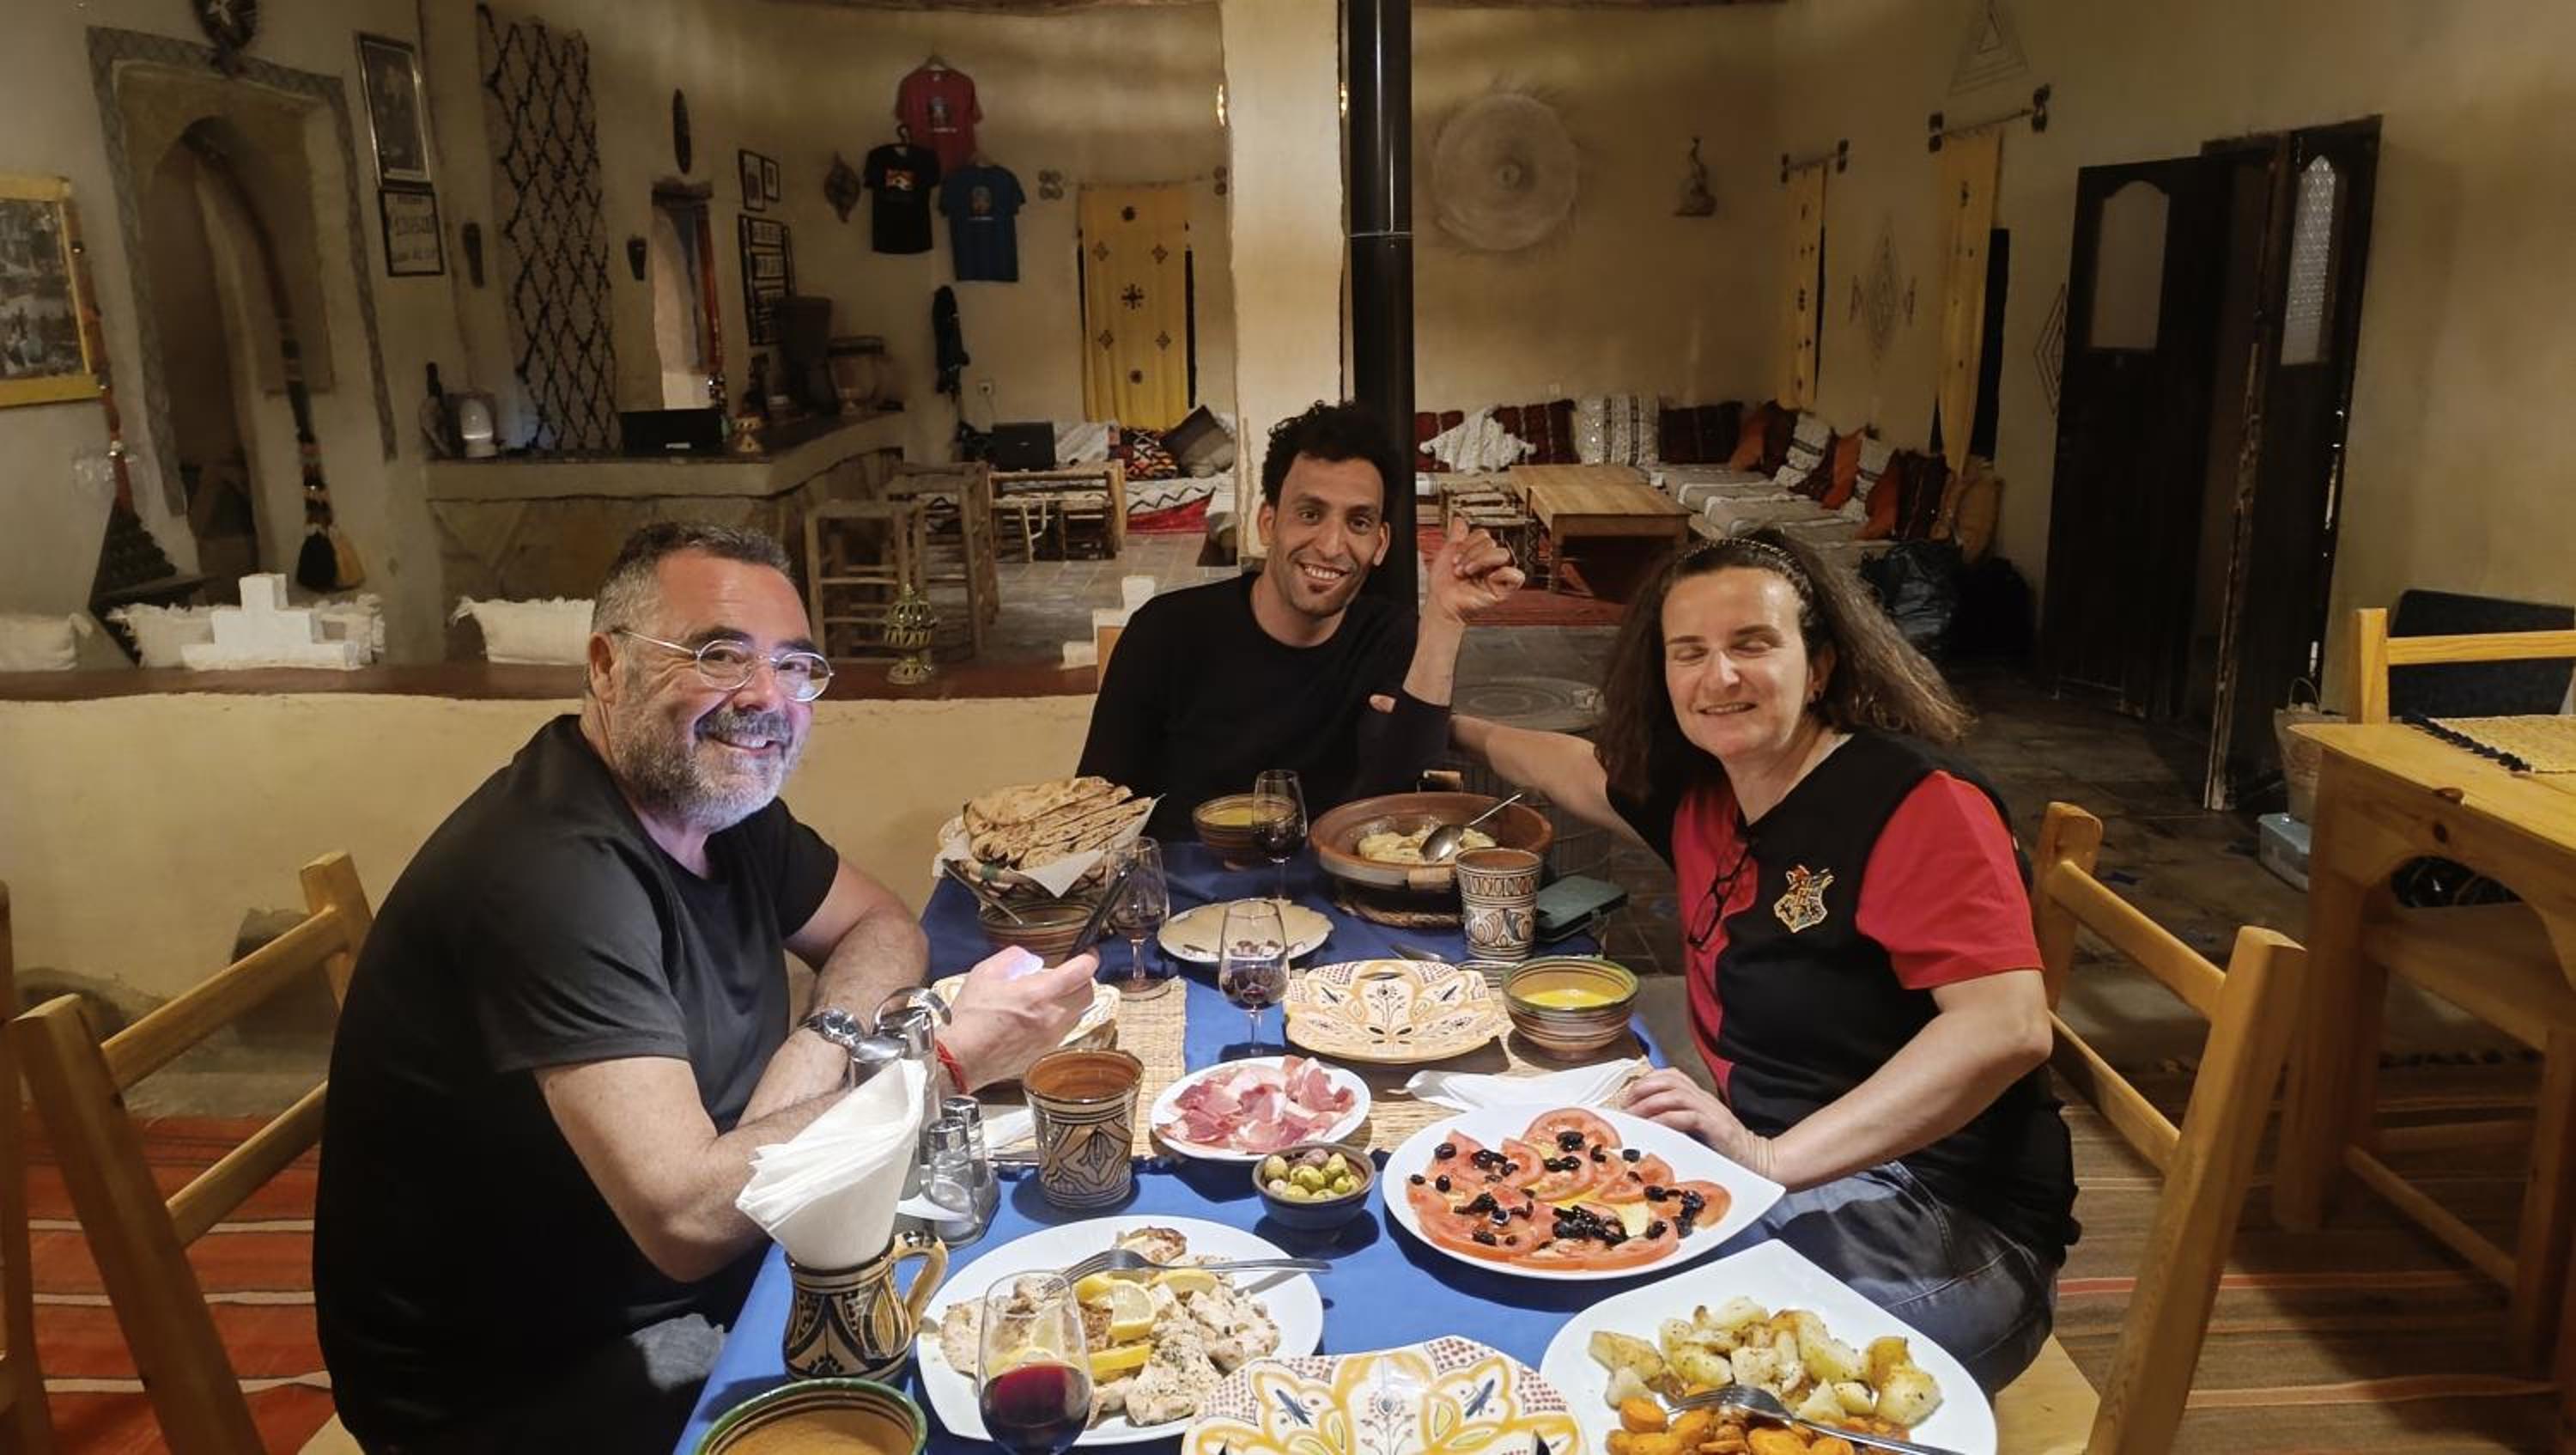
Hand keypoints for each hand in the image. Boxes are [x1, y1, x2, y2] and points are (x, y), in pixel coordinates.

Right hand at [939, 948, 1099, 1090]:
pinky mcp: (1045, 1052)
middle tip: (1066, 974)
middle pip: (1088, 994)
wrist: (962, 1058)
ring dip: (1071, 1001)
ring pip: (1078, 1013)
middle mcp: (1053, 1017)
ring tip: (1047, 996)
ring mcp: (1052, 1037)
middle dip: (1082, 980)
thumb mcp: (985, 974)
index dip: (1089, 959)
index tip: (1087, 954)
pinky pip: (1064, 1030)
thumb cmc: (970, 1018)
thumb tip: (1030, 959)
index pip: (1082, 972)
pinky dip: (1059, 1019)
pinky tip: (1038, 1016)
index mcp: (1040, 994)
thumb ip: (1012, 958)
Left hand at [1424, 516, 1525, 625]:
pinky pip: (1517, 575)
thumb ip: (1457, 535)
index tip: (1456, 555)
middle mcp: (1489, 563)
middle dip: (1472, 554)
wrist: (1441, 601)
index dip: (1469, 542)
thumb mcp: (1448, 552)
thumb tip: (1460, 520)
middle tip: (1460, 567)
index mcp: (1479, 553)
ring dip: (1481, 561)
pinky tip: (1489, 577)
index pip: (1484, 535)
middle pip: (1493, 542)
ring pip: (1502, 554)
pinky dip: (1504, 573)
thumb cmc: (1444, 583)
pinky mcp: (1503, 589)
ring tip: (1468, 572)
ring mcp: (1497, 575)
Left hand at [1618, 1068, 1777, 1181]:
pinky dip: (1666, 1120)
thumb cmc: (1724, 1150)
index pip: (1671, 1075)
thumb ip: (1678, 1122)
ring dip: (1649, 1104)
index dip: (1646, 1082)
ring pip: (1675, 1094)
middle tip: (1626, 1106)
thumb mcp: (1698, 1130)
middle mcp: (1703, 1099)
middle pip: (1669, 1080)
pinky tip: (1653, 1129)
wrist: (1758, 1161)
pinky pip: (1687, 1117)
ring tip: (1634, 1117)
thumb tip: (1645, 1124)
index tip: (1628, 1098)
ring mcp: (1710, 1111)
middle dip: (1642, 1089)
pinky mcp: (1715, 1127)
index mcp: (1699, 1097)